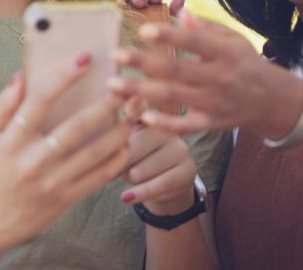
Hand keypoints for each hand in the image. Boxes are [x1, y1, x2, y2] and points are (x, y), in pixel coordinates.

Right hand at [0, 56, 131, 251]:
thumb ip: (3, 104)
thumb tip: (21, 74)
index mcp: (12, 139)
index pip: (39, 100)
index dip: (63, 76)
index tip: (85, 58)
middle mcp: (32, 160)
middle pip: (76, 126)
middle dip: (105, 104)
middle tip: (125, 85)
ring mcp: (51, 181)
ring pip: (93, 152)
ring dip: (118, 130)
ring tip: (133, 111)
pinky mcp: (65, 199)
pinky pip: (97, 177)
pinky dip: (116, 159)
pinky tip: (126, 142)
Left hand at [109, 9, 284, 134]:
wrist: (270, 99)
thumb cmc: (243, 61)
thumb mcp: (232, 38)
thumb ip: (204, 27)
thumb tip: (180, 10)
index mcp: (225, 53)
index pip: (195, 42)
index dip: (170, 35)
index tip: (142, 29)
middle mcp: (220, 77)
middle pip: (177, 69)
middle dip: (143, 62)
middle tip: (115, 55)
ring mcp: (214, 103)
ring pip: (173, 97)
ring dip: (141, 90)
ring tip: (113, 84)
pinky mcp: (210, 124)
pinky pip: (184, 126)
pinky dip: (163, 123)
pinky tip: (140, 115)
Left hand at [119, 99, 196, 214]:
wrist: (163, 186)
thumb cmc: (136, 160)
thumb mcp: (124, 145)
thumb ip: (118, 134)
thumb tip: (115, 129)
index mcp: (149, 117)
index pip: (139, 110)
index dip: (133, 105)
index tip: (126, 105)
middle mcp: (167, 128)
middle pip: (134, 147)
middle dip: (120, 163)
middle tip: (114, 169)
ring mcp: (180, 148)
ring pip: (143, 169)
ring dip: (130, 179)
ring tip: (131, 177)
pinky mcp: (188, 170)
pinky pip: (161, 183)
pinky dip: (141, 192)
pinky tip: (125, 197)